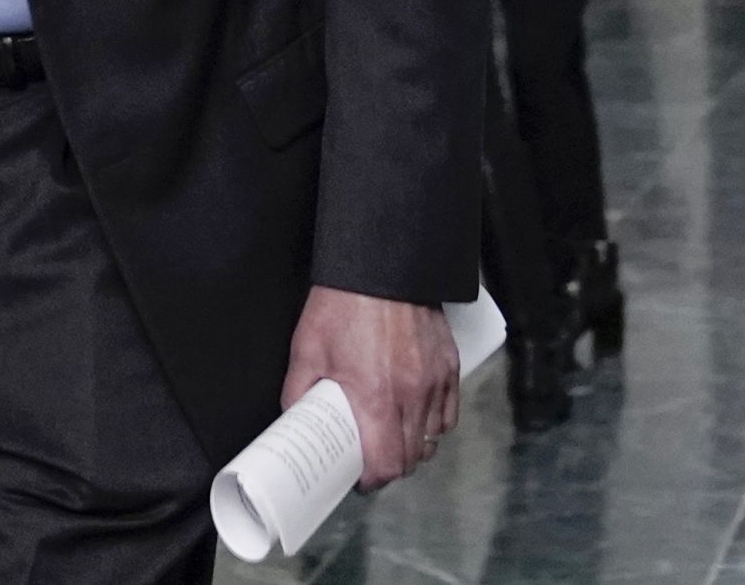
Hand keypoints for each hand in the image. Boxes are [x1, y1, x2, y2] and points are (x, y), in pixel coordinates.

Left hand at [281, 286, 459, 489]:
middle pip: (411, 458)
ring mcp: (435, 381)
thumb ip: (298, 392)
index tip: (359, 477)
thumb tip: (295, 419)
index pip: (386, 464)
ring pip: (433, 438)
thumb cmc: (344, 304)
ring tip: (392, 438)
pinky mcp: (449, 365)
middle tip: (371, 458)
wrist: (381, 266)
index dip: (372, 479)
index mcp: (376, 398)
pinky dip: (435, 423)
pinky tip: (417, 417)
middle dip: (391, 466)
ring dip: (413, 446)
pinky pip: (449, 412)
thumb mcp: (307, 349)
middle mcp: (411, 395)